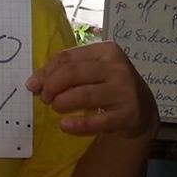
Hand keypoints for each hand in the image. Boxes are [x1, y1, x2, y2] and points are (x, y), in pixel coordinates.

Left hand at [26, 40, 157, 137]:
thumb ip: (65, 71)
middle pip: (73, 73)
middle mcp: (117, 67)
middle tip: (44, 98)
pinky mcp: (128, 114)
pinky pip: (97, 121)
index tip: (33, 85)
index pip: (68, 58)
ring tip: (55, 107)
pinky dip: (78, 125)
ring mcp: (124, 90)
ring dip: (62, 102)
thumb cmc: (109, 83)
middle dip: (52, 86)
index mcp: (106, 50)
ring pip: (83, 95)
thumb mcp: (91, 71)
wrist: (142, 107)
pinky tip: (65, 125)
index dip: (47, 72)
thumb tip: (34, 83)